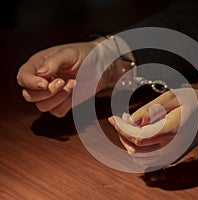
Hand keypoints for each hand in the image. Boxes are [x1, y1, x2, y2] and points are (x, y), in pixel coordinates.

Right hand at [16, 37, 131, 116]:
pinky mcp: (63, 103)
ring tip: (73, 83)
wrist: (103, 65)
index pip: (23, 78)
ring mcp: (51, 94)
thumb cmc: (85, 54)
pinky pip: (57, 112)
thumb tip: (40, 73)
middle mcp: (41, 80)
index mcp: (38, 65)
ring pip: (43, 106)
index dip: (30, 83)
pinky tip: (75, 91)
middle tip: (62, 81)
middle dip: (47, 92)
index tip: (44, 83)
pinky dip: (67, 104)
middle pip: (30, 96)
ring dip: (59, 97)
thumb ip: (54, 62)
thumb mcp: (69, 54)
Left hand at [108, 88, 197, 167]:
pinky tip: (139, 131)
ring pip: (139, 157)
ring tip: (128, 123)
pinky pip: (148, 157)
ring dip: (129, 142)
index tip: (113, 117)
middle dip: (122, 134)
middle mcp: (171, 148)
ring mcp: (172, 154)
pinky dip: (138, 147)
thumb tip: (129, 120)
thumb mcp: (171, 97)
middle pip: (135, 150)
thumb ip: (149, 110)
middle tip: (119, 118)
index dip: (122, 129)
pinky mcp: (171, 156)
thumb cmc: (192, 101)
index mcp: (172, 132)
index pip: (137, 138)